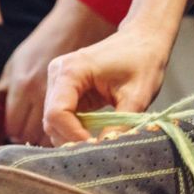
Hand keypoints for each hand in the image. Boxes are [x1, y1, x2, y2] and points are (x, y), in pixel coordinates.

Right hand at [42, 25, 172, 144]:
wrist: (143, 40)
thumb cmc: (143, 62)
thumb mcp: (137, 96)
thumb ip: (120, 125)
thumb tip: (105, 152)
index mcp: (71, 70)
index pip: (57, 113)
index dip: (73, 136)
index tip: (97, 148)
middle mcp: (57, 74)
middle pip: (51, 119)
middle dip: (72, 139)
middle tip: (98, 152)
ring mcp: (58, 81)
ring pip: (53, 121)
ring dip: (71, 137)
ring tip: (96, 145)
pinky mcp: (64, 89)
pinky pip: (61, 117)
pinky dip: (74, 130)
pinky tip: (92, 135)